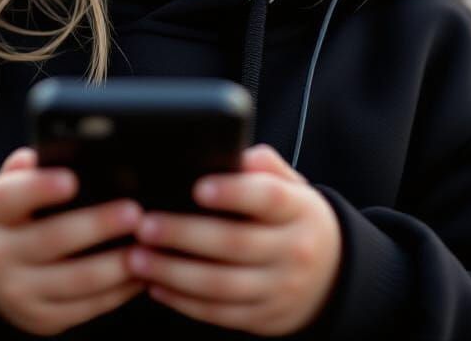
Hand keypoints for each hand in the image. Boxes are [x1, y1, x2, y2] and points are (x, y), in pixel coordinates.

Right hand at [0, 147, 145, 335]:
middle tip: (135, 212)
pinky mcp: (43, 319)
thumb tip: (42, 152)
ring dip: (117, 264)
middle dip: (98, 226)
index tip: (72, 179)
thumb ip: (25, 170)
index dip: (40, 188)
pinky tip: (142, 272)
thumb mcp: (9, 190)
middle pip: (52, 239)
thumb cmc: (14, 217)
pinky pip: (87, 307)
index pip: (9, 197)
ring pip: (77, 280)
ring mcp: (20, 293)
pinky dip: (119, 291)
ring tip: (148, 245)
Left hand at [124, 143, 342, 335]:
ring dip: (174, 273)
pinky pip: (219, 314)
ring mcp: (279, 289)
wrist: (332, 275)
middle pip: (236, 244)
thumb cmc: (295, 218)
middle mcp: (293, 251)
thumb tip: (235, 153)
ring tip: (138, 258)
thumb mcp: (293, 186)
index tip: (197, 187)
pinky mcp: (263, 318)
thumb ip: (264, 166)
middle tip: (145, 224)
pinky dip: (184, 302)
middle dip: (185, 235)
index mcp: (299, 211)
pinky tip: (156, 285)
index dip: (233, 193)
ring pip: (222, 286)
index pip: (269, 198)